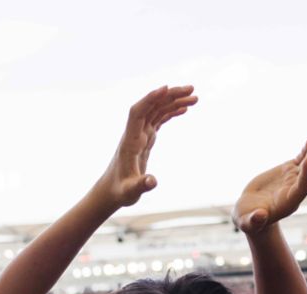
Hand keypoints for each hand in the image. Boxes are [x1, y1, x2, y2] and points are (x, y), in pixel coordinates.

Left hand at [94, 85, 196, 208]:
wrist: (112, 191)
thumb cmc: (120, 191)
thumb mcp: (130, 191)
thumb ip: (141, 186)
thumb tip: (153, 182)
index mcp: (130, 141)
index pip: (137, 112)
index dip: (150, 99)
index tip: (166, 88)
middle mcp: (134, 133)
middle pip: (151, 107)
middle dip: (169, 95)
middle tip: (192, 89)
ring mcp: (140, 135)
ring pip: (157, 111)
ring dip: (174, 101)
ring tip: (194, 97)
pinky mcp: (145, 139)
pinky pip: (159, 120)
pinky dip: (171, 112)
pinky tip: (184, 109)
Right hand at [234, 137, 306, 233]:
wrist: (250, 212)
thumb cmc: (248, 219)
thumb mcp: (247, 222)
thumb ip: (253, 221)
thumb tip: (259, 216)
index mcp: (289, 203)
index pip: (303, 188)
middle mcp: (295, 191)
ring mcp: (294, 180)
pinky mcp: (288, 171)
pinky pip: (302, 160)